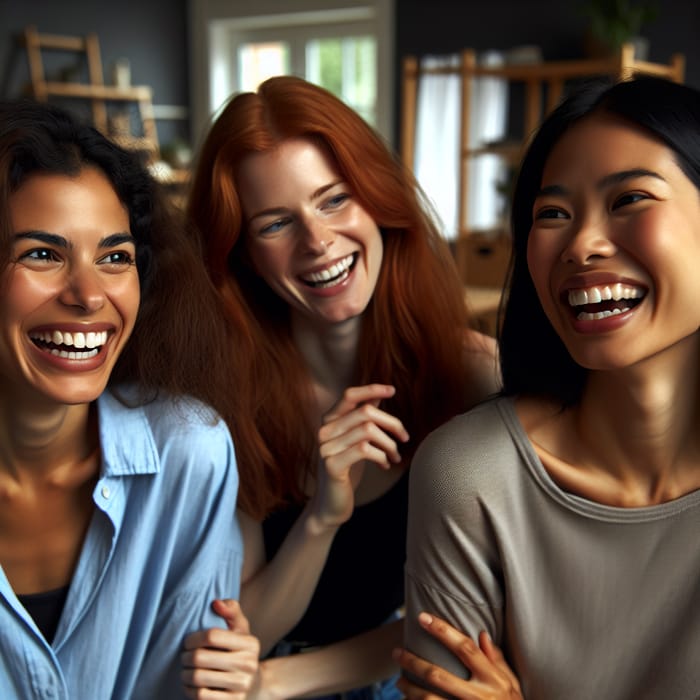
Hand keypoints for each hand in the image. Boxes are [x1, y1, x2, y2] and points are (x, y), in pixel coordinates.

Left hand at [182, 599, 260, 698]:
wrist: (254, 685)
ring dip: (184, 674)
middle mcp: (248, 665)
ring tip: (185, 670)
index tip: (188, 641)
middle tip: (184, 657)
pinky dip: (189, 690)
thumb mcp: (241, 629)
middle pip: (200, 657)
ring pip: (197, 678)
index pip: (212, 635)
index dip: (193, 637)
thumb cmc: (240, 651)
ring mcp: (241, 686)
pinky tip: (190, 685)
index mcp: (250, 644)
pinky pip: (200, 696)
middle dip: (185, 657)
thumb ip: (231, 610)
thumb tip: (215, 603)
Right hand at [313, 384, 408, 526]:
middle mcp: (324, 431)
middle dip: (392, 423)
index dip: (371, 389)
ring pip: (368, 430)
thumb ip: (363, 418)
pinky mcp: (332, 465)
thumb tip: (379, 395)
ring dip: (389, 444)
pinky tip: (385, 465)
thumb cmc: (347, 470)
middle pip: (365, 412)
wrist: (331, 505)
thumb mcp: (357, 441)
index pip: (349, 396)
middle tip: (404, 438)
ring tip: (395, 456)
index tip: (393, 390)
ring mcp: (326, 448)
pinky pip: (365, 450)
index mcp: (329, 421)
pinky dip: (382, 456)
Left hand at [394, 613, 521, 698]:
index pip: (464, 648)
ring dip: (410, 689)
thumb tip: (481, 634)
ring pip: (429, 699)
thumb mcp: (512, 684)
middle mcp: (479, 696)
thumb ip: (497, 660)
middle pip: (438, 675)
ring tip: (399, 682)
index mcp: (492, 679)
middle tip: (396, 652)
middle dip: (413, 662)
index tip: (422, 617)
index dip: (442, 631)